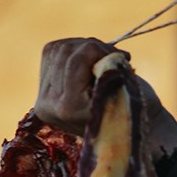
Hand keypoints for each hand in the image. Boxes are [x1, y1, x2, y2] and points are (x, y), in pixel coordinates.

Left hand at [35, 38, 176, 159]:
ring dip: (86, 46)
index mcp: (69, 110)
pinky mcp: (43, 88)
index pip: (77, 60)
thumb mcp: (127, 90)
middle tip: (116, 56)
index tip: (122, 57)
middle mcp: (50, 106)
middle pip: (65, 52)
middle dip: (94, 47)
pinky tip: (91, 60)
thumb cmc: (134, 110)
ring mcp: (43, 97)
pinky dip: (75, 48)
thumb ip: (108, 70)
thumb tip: (92, 48)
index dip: (102, 50)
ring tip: (106, 58)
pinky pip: (53, 50)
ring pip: (59, 48)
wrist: (127, 129)